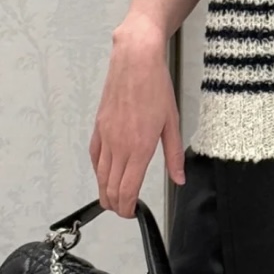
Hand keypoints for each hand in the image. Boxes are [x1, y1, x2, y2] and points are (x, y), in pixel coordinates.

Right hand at [90, 34, 186, 216]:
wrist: (135, 60)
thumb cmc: (155, 86)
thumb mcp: (172, 122)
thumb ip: (173, 155)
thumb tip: (178, 179)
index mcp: (139, 147)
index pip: (127, 190)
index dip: (127, 208)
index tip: (132, 213)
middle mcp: (119, 145)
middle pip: (110, 187)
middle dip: (116, 205)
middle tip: (124, 210)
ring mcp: (106, 136)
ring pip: (99, 174)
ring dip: (104, 191)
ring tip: (113, 199)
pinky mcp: (99, 126)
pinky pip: (94, 155)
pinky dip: (98, 170)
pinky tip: (103, 173)